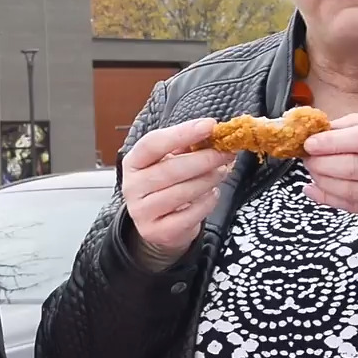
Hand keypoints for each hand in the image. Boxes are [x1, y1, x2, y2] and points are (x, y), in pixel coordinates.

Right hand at [122, 118, 235, 270]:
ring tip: (222, 172)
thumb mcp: (168, 162)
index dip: (181, 133)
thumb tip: (213, 134)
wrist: (158, 224)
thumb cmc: (165, 185)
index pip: (153, 143)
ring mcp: (142, 212)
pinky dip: (207, 202)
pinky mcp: (157, 231)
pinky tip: (212, 194)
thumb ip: (186, 147)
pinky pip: (190, 214)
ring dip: (208, 180)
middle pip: (170, 169)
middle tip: (225, 153)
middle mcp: (132, 187)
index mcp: (133, 162)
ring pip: (182, 192)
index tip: (209, 126)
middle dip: (203, 159)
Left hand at [302, 114, 357, 238]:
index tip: (310, 141)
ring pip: (352, 190)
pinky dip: (329, 198)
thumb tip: (325, 127)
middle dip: (323, 162)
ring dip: (323, 180)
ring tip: (311, 169)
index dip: (333, 141)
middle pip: (355, 167)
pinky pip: (355, 207)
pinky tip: (314, 189)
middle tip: (306, 156)